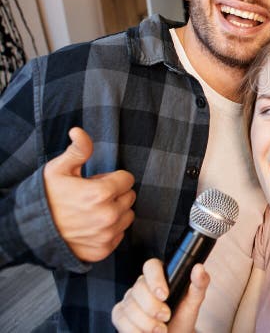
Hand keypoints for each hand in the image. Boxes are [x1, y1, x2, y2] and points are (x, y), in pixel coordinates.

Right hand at [42, 127, 135, 261]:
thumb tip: (78, 131)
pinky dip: (110, 231)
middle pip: (129, 197)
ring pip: (127, 216)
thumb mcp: (59, 169)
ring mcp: (106, 235)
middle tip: (92, 197)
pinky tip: (91, 226)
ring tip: (92, 211)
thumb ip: (78, 150)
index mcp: (101, 193)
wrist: (29, 230)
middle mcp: (108, 216)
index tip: (96, 182)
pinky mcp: (103, 250)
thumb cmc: (45, 197)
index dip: (112, 178)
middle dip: (115, 194)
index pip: (128, 179)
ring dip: (115, 212)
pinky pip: (119, 235)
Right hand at [112, 258, 209, 332]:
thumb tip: (199, 268)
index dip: (155, 279)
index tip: (165, 295)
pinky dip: (134, 330)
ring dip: (146, 322)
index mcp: (160, 276)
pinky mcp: (120, 314)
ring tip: (160, 330)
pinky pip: (120, 319)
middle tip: (166, 317)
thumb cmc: (182, 316)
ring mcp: (129, 300)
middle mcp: (142, 286)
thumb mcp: (194, 301)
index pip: (151, 266)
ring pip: (129, 307)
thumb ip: (199, 284)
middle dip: (153, 307)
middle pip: (138, 289)